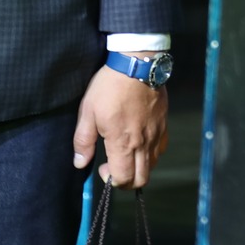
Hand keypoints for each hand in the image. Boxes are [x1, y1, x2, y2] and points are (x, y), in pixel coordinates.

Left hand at [74, 65, 169, 188]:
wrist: (137, 64)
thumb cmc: (110, 87)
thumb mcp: (88, 112)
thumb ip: (84, 141)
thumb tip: (80, 163)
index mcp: (123, 143)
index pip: (123, 179)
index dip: (111, 180)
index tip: (102, 167)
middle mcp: (143, 143)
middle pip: (142, 178)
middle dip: (127, 181)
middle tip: (114, 166)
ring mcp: (157, 134)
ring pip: (153, 165)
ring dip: (139, 167)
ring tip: (126, 153)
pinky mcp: (164, 123)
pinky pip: (161, 148)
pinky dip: (151, 153)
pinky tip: (140, 142)